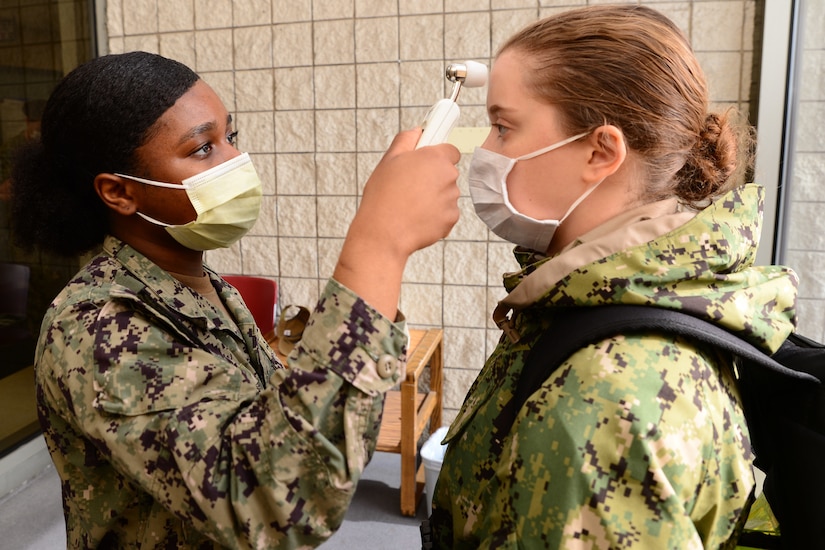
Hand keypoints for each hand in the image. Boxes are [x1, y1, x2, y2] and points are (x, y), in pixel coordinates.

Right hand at [358, 129, 459, 256]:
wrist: (384, 234)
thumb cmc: (383, 197)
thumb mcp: (388, 160)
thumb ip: (406, 140)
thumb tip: (418, 131)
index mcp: (435, 158)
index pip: (450, 150)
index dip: (437, 156)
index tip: (427, 162)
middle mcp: (449, 176)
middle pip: (447, 173)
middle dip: (433, 178)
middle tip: (410, 186)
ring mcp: (452, 199)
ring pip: (446, 194)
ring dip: (434, 197)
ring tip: (410, 205)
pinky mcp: (451, 219)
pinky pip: (445, 213)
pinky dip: (434, 216)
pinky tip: (416, 218)